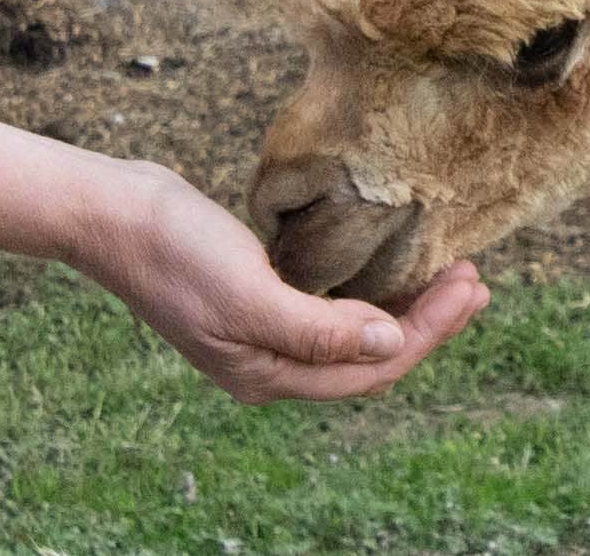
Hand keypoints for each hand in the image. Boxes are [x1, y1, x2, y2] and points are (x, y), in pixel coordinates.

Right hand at [80, 162, 487, 402]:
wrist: (112, 214)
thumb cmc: (176, 251)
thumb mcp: (250, 294)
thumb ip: (320, 329)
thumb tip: (390, 345)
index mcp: (269, 374)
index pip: (372, 368)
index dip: (429, 332)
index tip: (471, 285)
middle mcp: (269, 363)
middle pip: (369, 358)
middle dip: (429, 323)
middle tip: (476, 280)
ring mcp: (262, 332)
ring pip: (353, 335)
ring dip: (404, 309)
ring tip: (451, 276)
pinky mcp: (256, 298)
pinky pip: (330, 309)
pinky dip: (368, 293)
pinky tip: (390, 270)